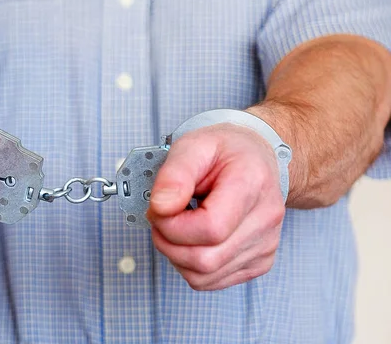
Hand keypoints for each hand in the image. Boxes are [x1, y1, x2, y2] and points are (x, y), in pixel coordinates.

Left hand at [147, 123, 284, 290]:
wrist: (257, 158)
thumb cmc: (226, 151)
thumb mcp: (194, 146)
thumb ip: (174, 175)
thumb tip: (160, 207)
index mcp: (251, 183)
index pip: (211, 228)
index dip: (173, 225)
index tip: (160, 208)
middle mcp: (265, 218)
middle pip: (206, 259)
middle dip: (168, 242)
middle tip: (162, 217)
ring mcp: (265, 244)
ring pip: (205, 276)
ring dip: (177, 255)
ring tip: (177, 225)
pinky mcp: (259, 262)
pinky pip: (212, 280)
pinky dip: (191, 265)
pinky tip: (193, 239)